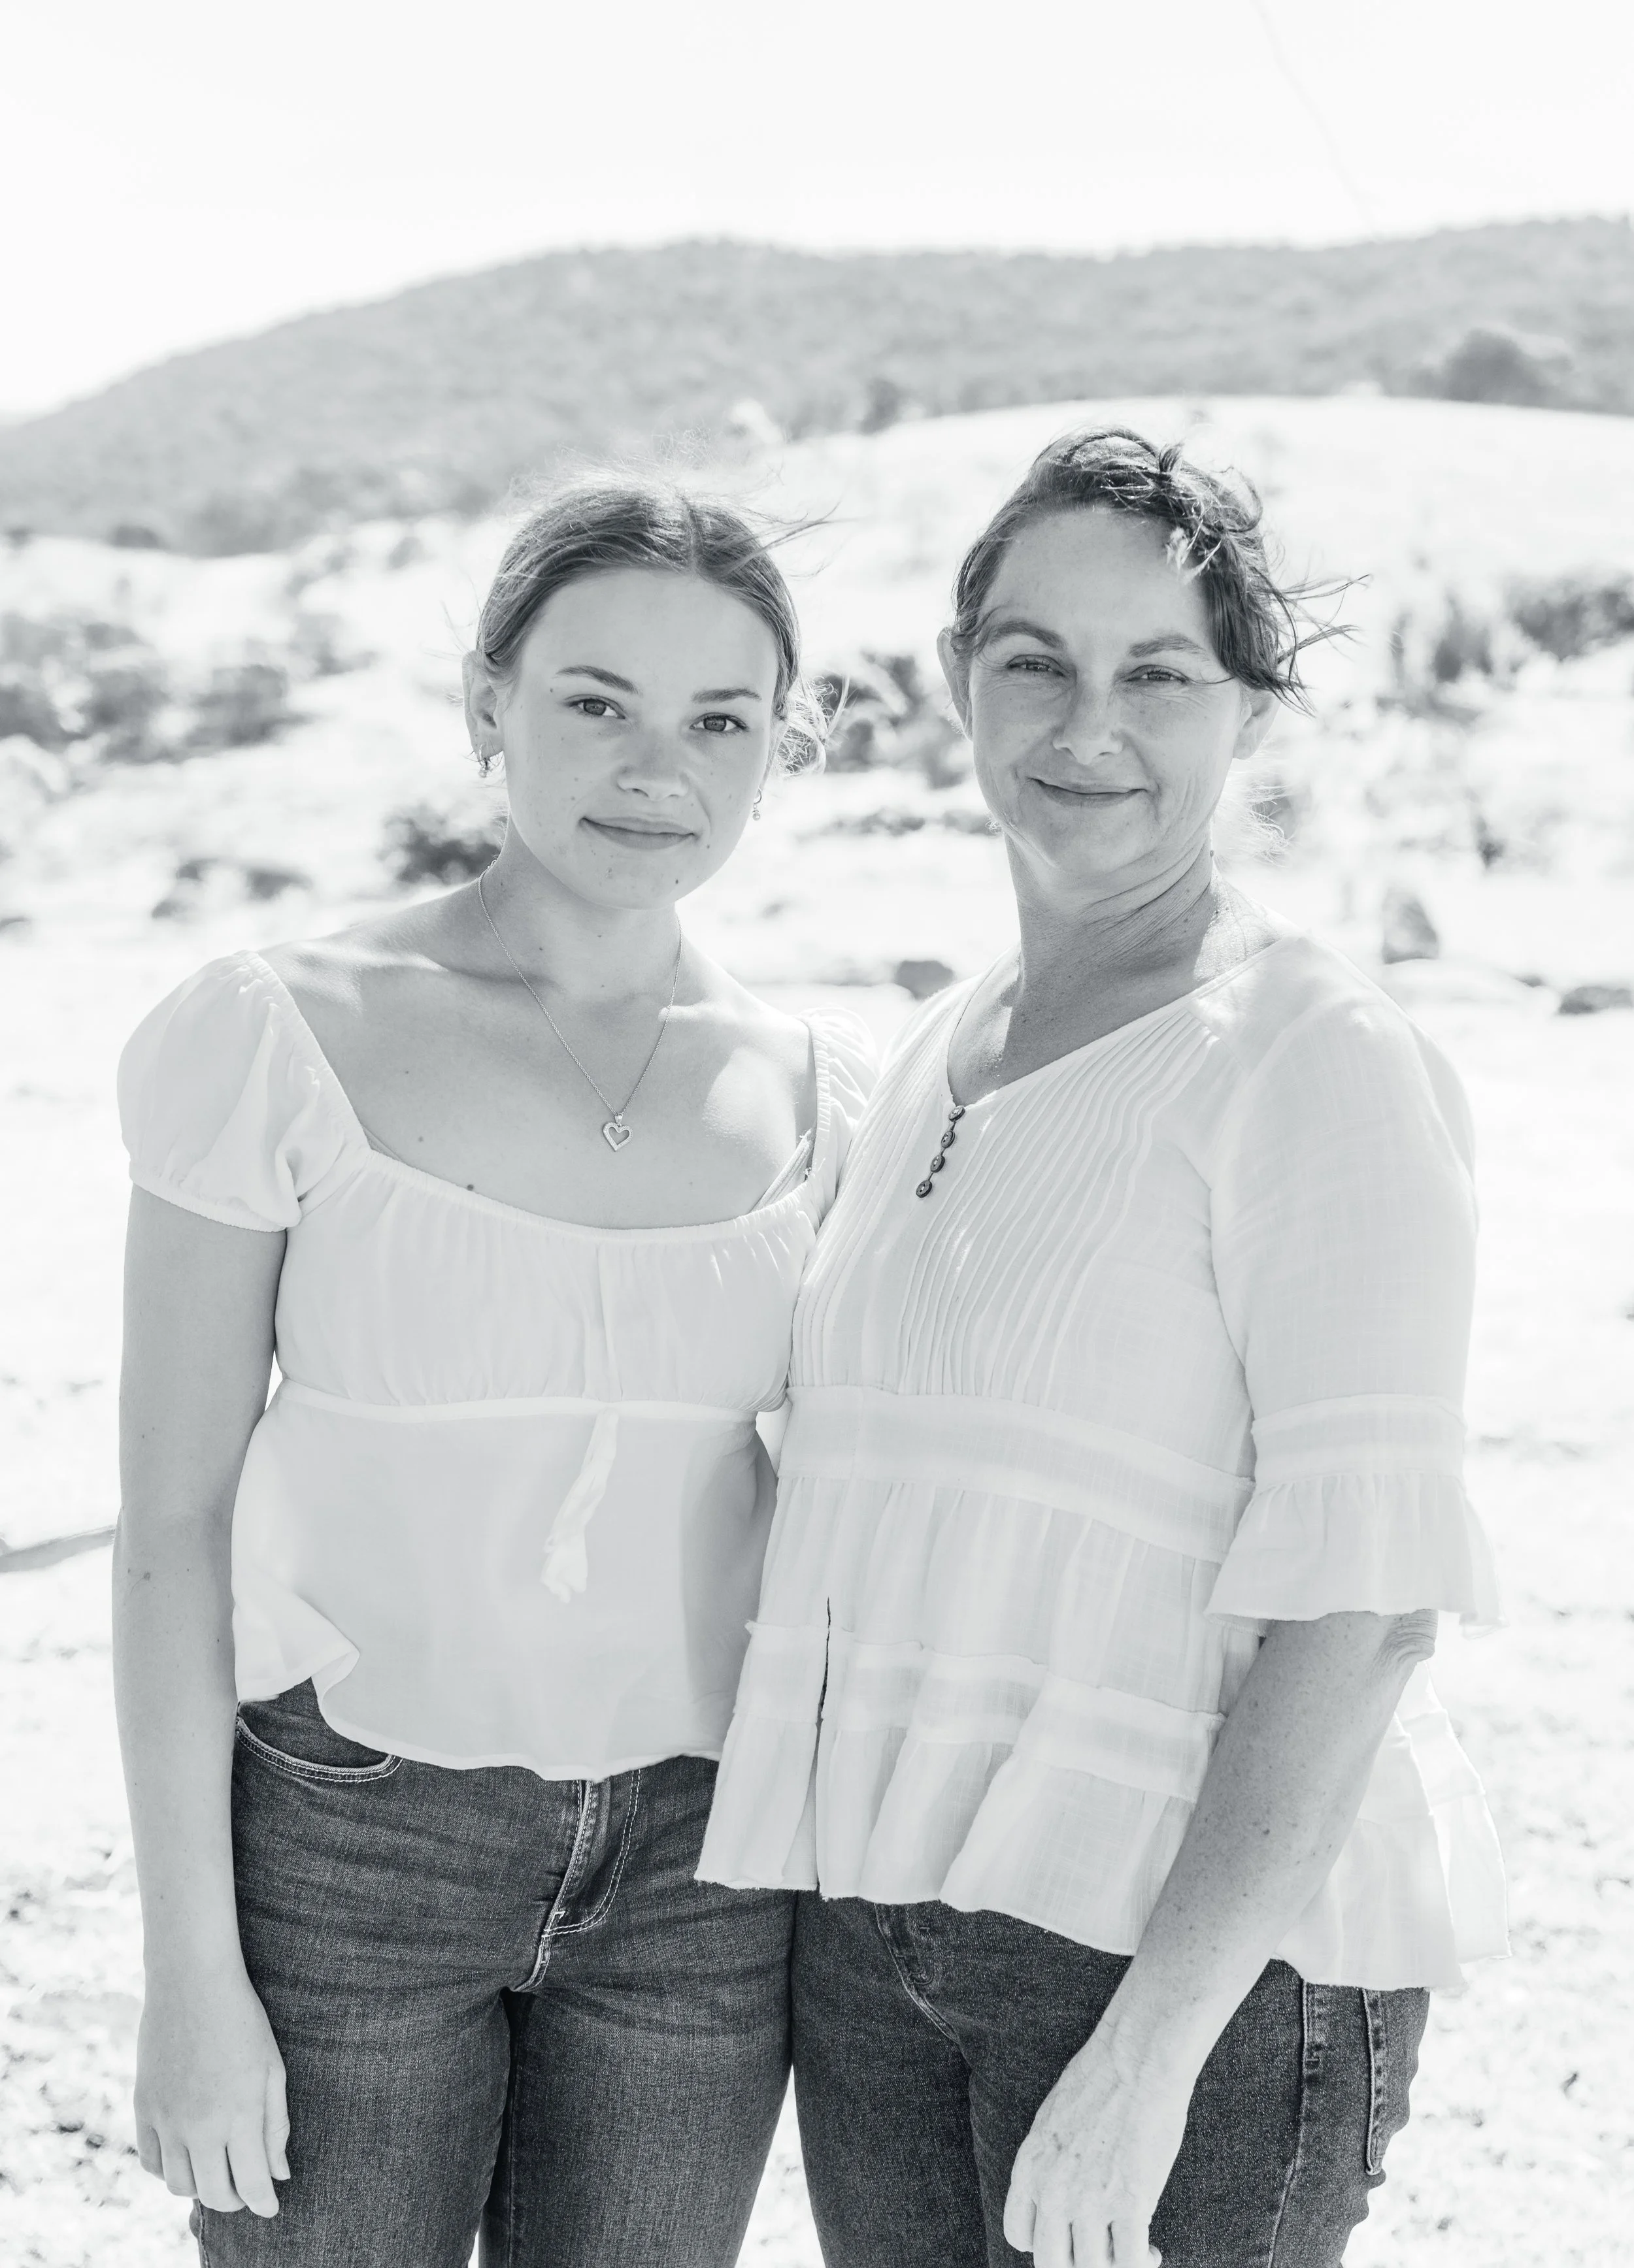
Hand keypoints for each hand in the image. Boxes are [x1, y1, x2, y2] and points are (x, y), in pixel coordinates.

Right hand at [134, 1956, 289, 2216]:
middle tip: (247, 2189)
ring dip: (202, 2187)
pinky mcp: (143, 2110)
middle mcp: (200, 2126)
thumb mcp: (273, 2069)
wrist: (191, 1983)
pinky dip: (169, 2171)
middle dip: (236, 2200)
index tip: (272, 2207)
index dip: (264, 2203)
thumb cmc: (243, 2022)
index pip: (251, 2184)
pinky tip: (187, 2157)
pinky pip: (151, 2163)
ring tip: (218, 2172)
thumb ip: (275, 2126)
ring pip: (180, 2186)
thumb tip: (279, 2174)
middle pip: (215, 2194)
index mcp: (240, 2115)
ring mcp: (167, 2120)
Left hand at [1003, 2003, 1197, 2265]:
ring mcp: (1089, 2200)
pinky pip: (1131, 2262)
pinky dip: (1143, 2264)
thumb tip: (1059, 2197)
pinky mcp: (1129, 2203)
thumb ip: (1049, 2163)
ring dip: (1113, 2266)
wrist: (1138, 2060)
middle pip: (1050, 2264)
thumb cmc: (1103, 2081)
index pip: (1019, 2234)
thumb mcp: (1053, 2121)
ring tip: (1135, 2254)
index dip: (1046, 2243)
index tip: (1072, 2236)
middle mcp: (1052, 2190)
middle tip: (1102, 2252)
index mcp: (1030, 2166)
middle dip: (1078, 2264)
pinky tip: (1152, 2250)